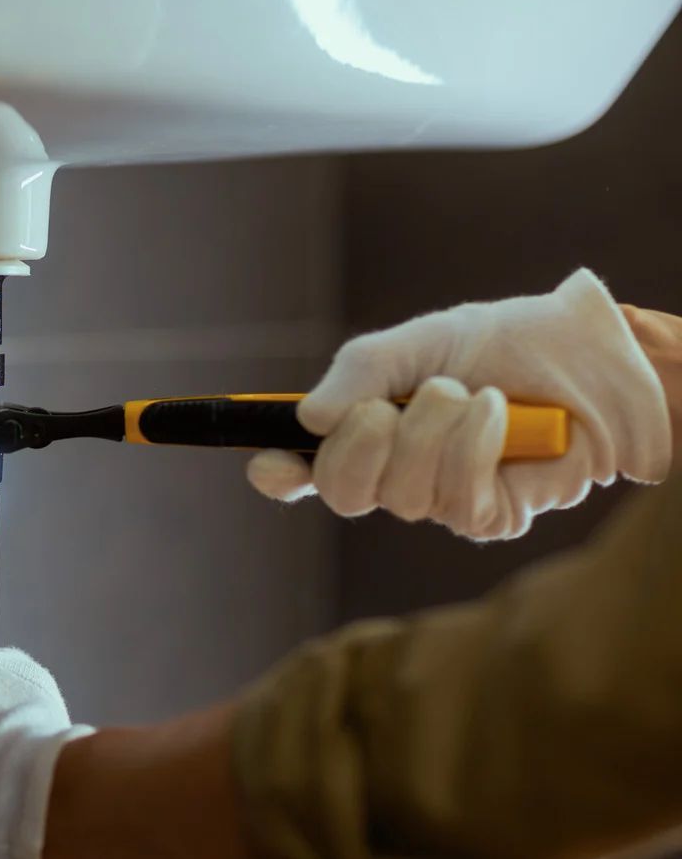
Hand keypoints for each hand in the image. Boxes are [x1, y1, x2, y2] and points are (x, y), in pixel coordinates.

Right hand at [247, 268, 671, 539]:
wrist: (590, 359)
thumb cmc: (506, 344)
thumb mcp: (419, 341)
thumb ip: (358, 372)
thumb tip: (308, 420)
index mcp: (366, 431)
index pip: (305, 469)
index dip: (279, 473)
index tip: (268, 463)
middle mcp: (394, 473)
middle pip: (341, 491)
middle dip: (358, 445)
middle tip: (385, 407)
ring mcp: (438, 500)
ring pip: (399, 494)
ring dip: (430, 431)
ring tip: (467, 392)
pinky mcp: (486, 518)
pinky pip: (454, 498)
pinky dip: (471, 445)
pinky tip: (494, 414)